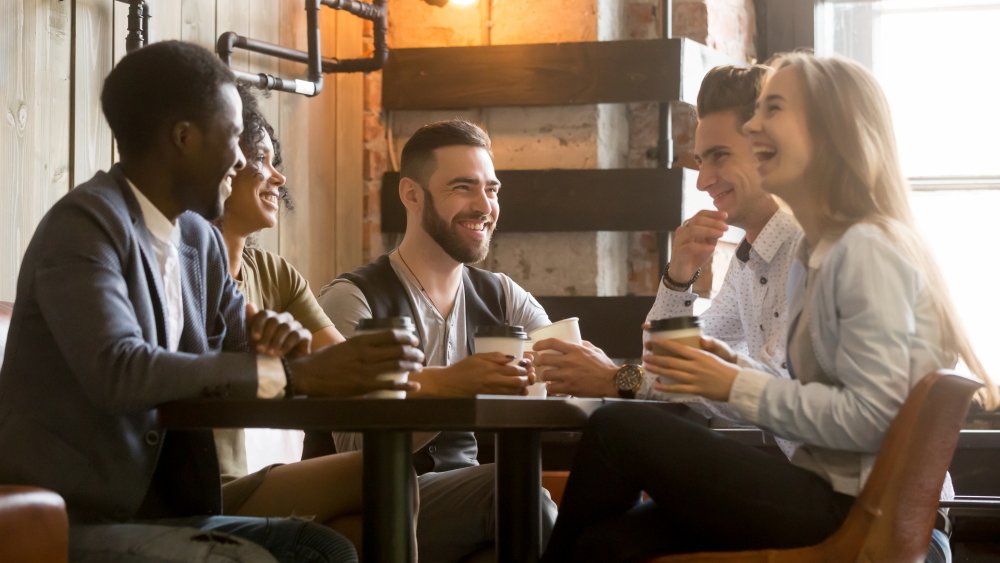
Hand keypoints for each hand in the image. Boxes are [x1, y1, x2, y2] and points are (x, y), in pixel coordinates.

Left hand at [247, 303, 310, 357]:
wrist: (282, 368)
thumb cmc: (266, 352)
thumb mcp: (254, 339)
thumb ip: (251, 322)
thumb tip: (249, 305)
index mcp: (271, 318)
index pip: (264, 314)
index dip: (258, 324)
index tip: (254, 337)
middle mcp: (284, 319)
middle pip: (275, 320)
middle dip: (266, 335)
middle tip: (261, 349)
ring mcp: (296, 326)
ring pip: (286, 327)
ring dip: (276, 341)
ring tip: (270, 353)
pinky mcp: (305, 335)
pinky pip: (296, 335)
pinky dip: (287, 345)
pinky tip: (281, 354)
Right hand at [288, 329, 424, 396]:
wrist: (307, 375)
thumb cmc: (323, 360)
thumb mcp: (343, 346)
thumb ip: (359, 345)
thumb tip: (372, 344)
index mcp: (360, 341)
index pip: (390, 335)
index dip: (406, 337)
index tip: (414, 340)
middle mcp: (365, 354)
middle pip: (397, 350)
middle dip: (413, 352)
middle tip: (420, 355)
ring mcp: (364, 370)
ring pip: (396, 366)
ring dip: (412, 366)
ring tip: (419, 366)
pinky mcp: (363, 386)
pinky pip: (389, 385)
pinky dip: (405, 385)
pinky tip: (415, 386)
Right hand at [420, 353, 531, 396]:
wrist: (450, 384)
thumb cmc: (463, 369)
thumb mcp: (478, 356)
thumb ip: (495, 356)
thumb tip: (512, 357)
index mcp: (492, 369)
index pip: (515, 369)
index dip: (525, 367)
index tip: (528, 364)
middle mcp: (494, 381)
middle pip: (518, 382)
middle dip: (527, 379)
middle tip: (530, 375)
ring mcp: (492, 392)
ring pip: (514, 392)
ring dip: (523, 388)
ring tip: (525, 383)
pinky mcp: (490, 399)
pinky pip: (507, 398)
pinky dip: (515, 395)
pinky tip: (517, 391)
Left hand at [533, 339, 617, 396]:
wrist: (612, 381)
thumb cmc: (605, 366)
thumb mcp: (594, 350)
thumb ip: (583, 345)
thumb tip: (576, 341)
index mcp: (575, 350)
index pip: (552, 343)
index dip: (541, 344)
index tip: (536, 347)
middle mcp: (569, 361)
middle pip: (544, 359)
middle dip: (539, 361)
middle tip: (539, 363)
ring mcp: (568, 375)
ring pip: (546, 374)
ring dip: (544, 376)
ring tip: (547, 376)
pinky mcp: (570, 388)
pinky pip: (552, 388)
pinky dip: (550, 388)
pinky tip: (553, 387)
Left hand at [643, 339, 738, 400]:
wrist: (737, 384)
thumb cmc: (725, 369)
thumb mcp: (713, 355)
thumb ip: (702, 349)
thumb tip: (699, 339)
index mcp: (699, 355)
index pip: (678, 347)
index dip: (664, 344)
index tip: (653, 342)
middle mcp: (695, 366)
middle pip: (671, 361)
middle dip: (656, 358)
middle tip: (645, 356)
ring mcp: (695, 378)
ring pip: (672, 373)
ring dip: (657, 370)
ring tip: (647, 367)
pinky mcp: (696, 389)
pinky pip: (678, 388)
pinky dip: (666, 387)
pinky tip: (657, 385)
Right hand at [669, 210, 728, 281]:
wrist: (683, 273)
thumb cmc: (696, 256)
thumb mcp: (708, 244)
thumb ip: (713, 235)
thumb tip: (722, 225)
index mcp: (689, 226)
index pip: (700, 214)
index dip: (713, 213)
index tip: (726, 216)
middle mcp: (683, 231)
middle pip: (697, 220)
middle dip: (713, 222)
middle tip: (726, 227)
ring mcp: (679, 241)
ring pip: (692, 230)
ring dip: (709, 231)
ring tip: (721, 235)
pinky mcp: (678, 252)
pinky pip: (690, 246)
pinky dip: (702, 246)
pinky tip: (712, 248)